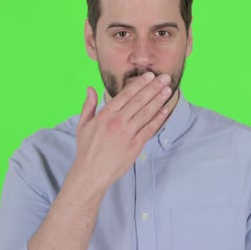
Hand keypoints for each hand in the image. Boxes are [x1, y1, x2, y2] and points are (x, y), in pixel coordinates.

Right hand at [69, 72, 171, 192]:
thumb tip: (90, 88)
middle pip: (139, 100)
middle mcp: (117, 122)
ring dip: (159, 100)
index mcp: (105, 115)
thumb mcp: (82, 125)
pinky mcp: (135, 146)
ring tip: (168, 90)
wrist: (91, 173)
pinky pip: (149, 129)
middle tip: (165, 78)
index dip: (140, 84)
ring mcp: (127, 134)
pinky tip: (165, 109)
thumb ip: (88, 105)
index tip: (149, 76)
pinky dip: (159, 118)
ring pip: (147, 112)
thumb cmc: (86, 149)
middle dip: (154, 87)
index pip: (126, 94)